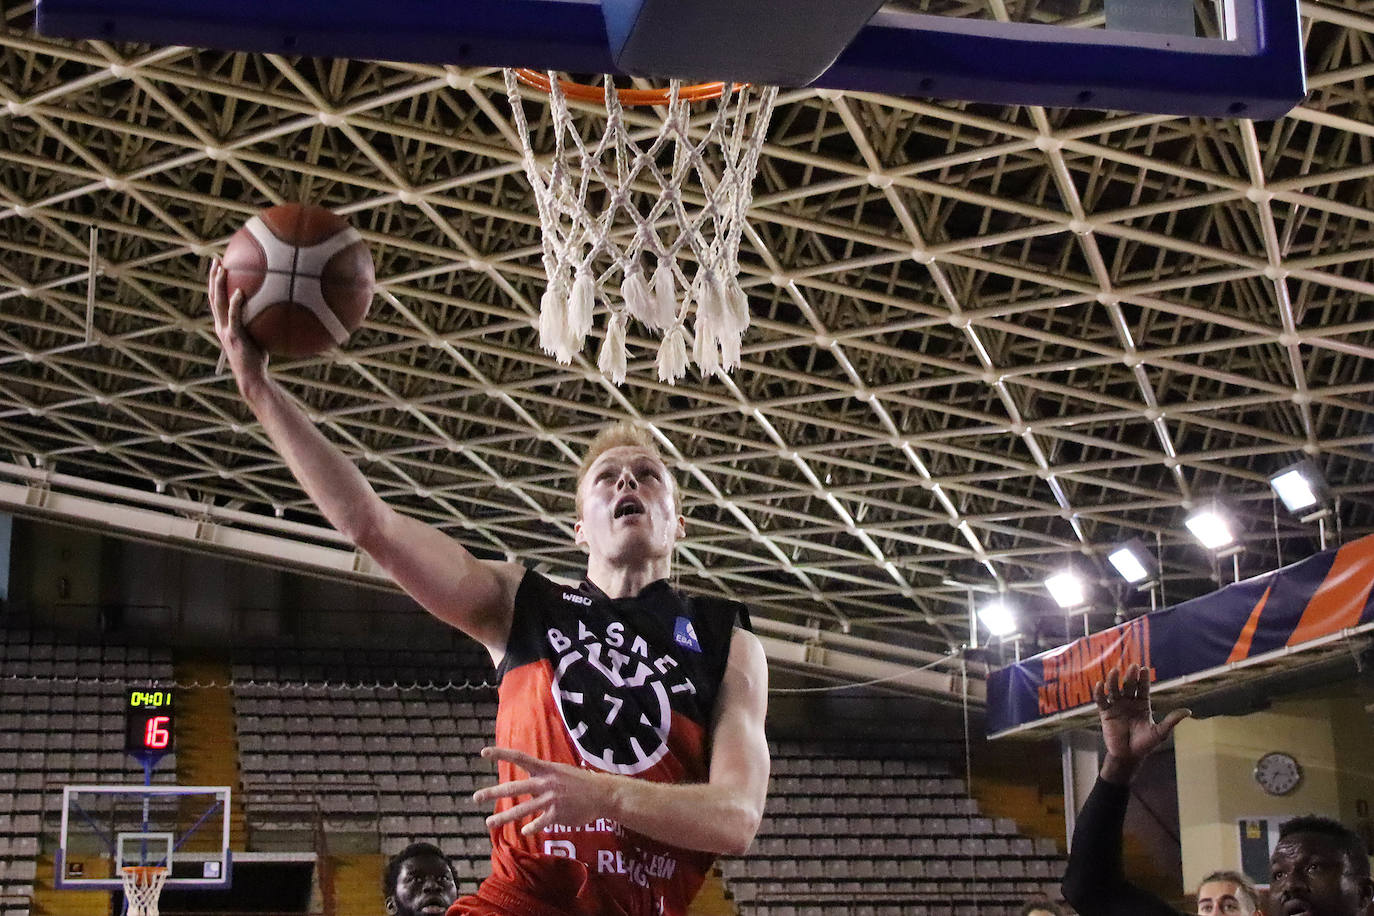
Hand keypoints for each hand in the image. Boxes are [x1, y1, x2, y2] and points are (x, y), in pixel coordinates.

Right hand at [208, 258, 267, 394]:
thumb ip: (262, 321)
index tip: (219, 266)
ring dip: (218, 285)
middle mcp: (221, 325)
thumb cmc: (258, 359)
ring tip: (221, 269)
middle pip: (212, 296)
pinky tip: (240, 292)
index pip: (217, 299)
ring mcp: (226, 330)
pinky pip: (234, 316)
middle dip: (212, 277)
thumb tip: (281, 306)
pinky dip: (235, 304)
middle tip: (215, 259)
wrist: (252, 377)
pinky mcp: (234, 336)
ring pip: (217, 303)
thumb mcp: (259, 336)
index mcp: (225, 324)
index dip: (215, 283)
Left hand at [472, 746, 614, 835]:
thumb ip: (543, 777)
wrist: (603, 794)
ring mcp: (552, 799)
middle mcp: (546, 782)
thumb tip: (527, 783)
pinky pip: (541, 822)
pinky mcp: (558, 814)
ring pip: (523, 809)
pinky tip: (524, 831)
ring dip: (504, 817)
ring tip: (489, 823)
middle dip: (493, 793)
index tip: (483, 752)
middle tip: (476, 798)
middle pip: (515, 787)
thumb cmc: (580, 783)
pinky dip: (532, 827)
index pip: (520, 758)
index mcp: (546, 769)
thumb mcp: (561, 772)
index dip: (501, 754)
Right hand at [1094, 664, 1189, 783]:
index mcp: (1142, 705)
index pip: (1143, 688)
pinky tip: (1101, 684)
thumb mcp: (1160, 732)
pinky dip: (1099, 692)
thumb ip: (1171, 720)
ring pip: (1114, 689)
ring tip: (1115, 671)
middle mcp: (1129, 702)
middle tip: (1133, 666)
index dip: (1143, 679)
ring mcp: (1117, 706)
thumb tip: (1188, 711)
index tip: (1144, 668)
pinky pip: (1101, 700)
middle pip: (1129, 685)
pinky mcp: (1105, 713)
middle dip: (1130, 676)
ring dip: (1114, 680)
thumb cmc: (1145, 744)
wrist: (1128, 756)